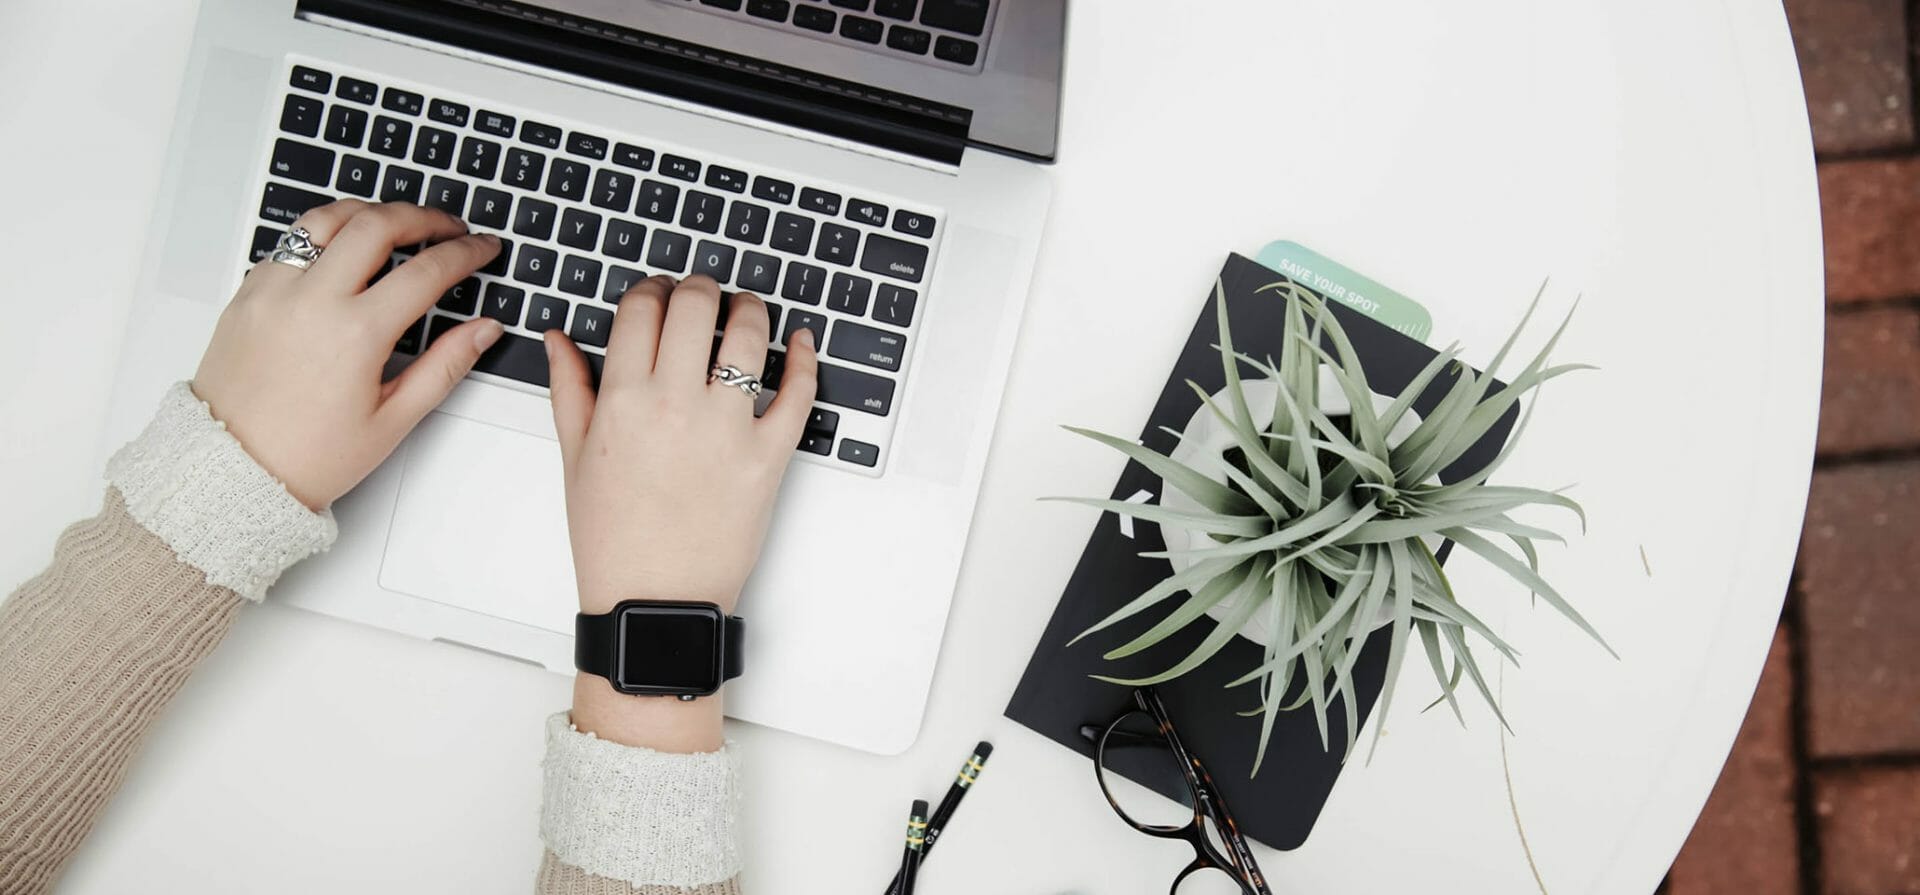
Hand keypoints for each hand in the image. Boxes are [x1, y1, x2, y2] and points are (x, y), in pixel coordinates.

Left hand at [193, 201, 503, 509]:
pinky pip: (291, 243)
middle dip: (423, 217)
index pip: (426, 271)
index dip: (465, 253)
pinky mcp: (248, 293)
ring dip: (370, 213)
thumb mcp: (393, 420)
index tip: (482, 248)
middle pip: (377, 224)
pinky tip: (344, 252)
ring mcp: (273, 291)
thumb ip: (445, 366)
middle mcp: (311, 300)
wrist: (231, 471)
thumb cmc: (308, 456)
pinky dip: (325, 236)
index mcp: (355, 334)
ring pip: (327, 219)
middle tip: (449, 226)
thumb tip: (483, 330)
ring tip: (396, 223)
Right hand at [545, 274, 818, 616]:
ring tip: (746, 312)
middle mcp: (675, 405)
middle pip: (695, 306)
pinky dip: (806, 359)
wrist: (654, 601)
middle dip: (700, 287)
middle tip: (703, 294)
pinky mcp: (769, 457)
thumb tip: (559, 339)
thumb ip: (569, 389)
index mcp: (623, 401)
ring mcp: (727, 429)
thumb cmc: (613, 538)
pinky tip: (801, 343)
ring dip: (750, 310)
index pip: (641, 309)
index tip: (659, 293)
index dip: (652, 289)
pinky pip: (798, 393)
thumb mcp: (575, 459)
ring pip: (749, 336)